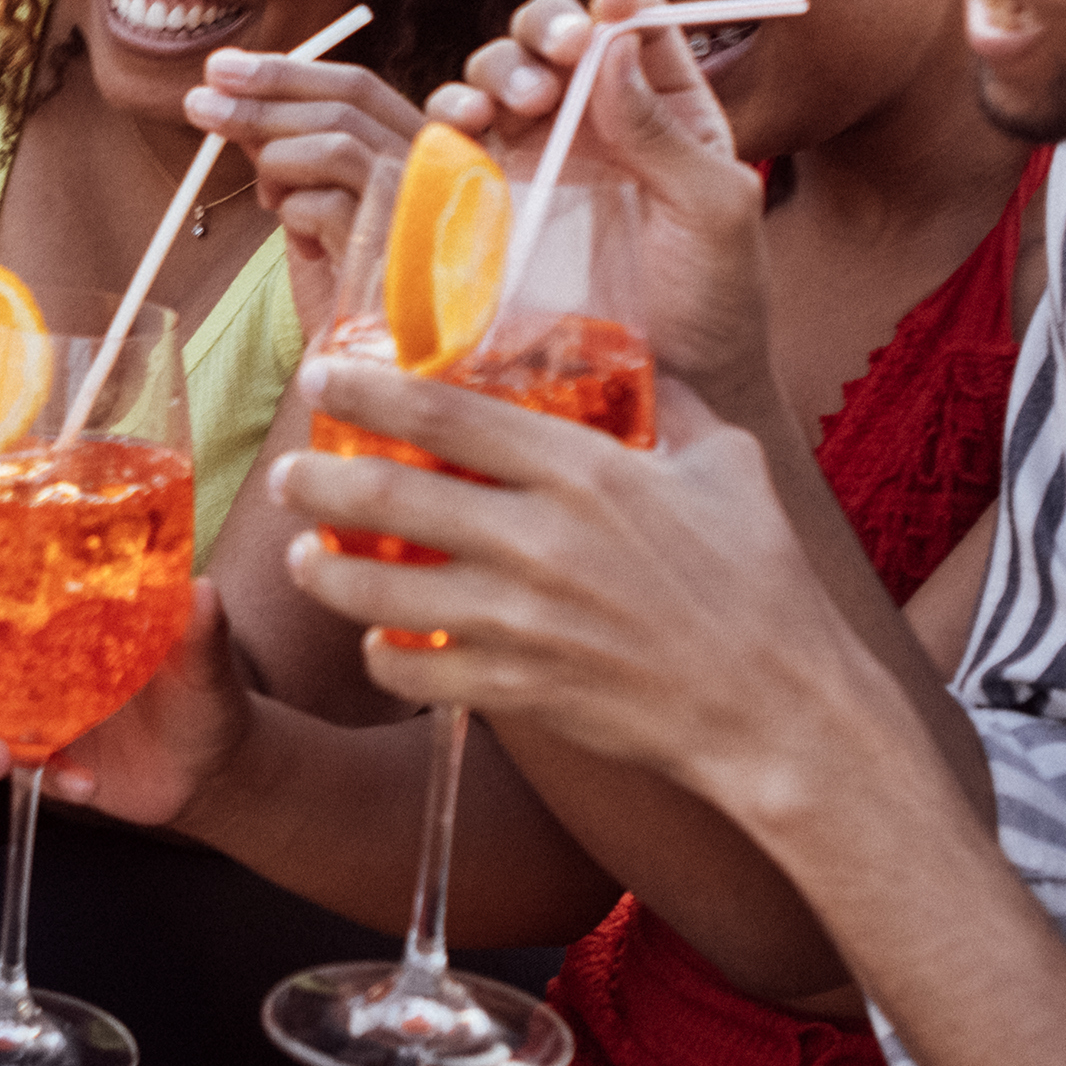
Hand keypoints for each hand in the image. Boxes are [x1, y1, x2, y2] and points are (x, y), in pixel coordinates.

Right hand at [0, 549, 247, 825]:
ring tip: (0, 760)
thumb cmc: (203, 691)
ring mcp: (23, 704)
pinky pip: (15, 766)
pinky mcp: (37, 755)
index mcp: (52, 604)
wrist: (211, 768)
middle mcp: (24, 649)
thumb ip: (201, 629)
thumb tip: (202, 590)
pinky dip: (43, 777)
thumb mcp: (206, 658)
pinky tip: (79, 783)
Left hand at [183, 49, 426, 333]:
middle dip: (264, 95)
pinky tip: (302, 248)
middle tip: (199, 99)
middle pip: (345, 103)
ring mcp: (426, 206)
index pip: (358, 88)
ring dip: (273, 156)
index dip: (288, 71)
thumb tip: (228, 98)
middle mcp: (438, 170)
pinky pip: (323, 204)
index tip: (222, 68)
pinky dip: (294, 217)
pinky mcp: (402, 249)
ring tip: (260, 195)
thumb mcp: (313, 205)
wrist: (370, 371)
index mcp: (422, 152)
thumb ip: (289, 153)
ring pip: (336, 143)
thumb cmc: (346, 289)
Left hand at [272, 361, 866, 817]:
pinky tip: (375, 642)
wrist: (780, 708)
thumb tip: (640, 357)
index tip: (321, 373)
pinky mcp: (517, 690)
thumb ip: (670, 403)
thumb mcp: (726, 462)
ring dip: (324, 572)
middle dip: (313, 481)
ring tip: (304, 555)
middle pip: (383, 498)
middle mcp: (538, 541)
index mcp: (583, 470)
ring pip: (377, 593)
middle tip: (286, 472)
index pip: (443, 412)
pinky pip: (414, 673)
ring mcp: (520, 622)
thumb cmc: (762, 581)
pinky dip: (382, 658)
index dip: (364, 389)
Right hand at [430, 0, 777, 418]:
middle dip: (547, 28)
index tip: (611, 5)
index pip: (631, 28)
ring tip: (523, 100)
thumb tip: (613, 42)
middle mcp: (595, 121)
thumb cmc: (715, 300)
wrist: (674, 390)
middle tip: (561, 53)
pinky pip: (456, 139)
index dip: (617, 4)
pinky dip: (451, 114)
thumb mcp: (713, 208)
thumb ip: (664, 128)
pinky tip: (465, 124)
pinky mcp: (491, 198)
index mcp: (664, 108)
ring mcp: (539, 156)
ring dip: (501, 67)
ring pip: (499, 75)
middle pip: (552, 39)